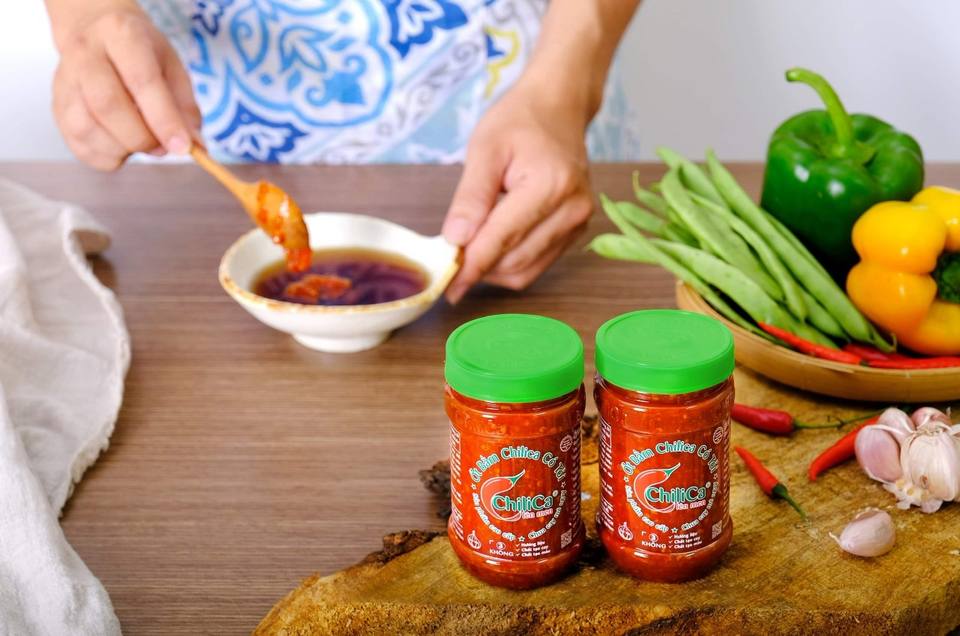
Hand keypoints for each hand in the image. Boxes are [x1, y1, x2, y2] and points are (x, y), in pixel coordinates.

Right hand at [48, 1, 200, 169]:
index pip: (141, 81)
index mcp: (120, 35)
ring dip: (122, 149)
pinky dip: (107, 156)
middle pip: (107, 106)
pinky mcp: (57, 106)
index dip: (163, 120)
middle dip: (141, 138)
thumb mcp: (172, 67)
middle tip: (162, 147)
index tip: (182, 147)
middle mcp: (85, 54)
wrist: (95, 32)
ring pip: (86, 128)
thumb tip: (194, 147)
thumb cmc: (140, 53)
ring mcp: (64, 81)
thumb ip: (184, 107)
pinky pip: (78, 144)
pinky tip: (121, 145)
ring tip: (141, 141)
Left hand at [441, 80, 594, 302]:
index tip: (445, 285)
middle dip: (478, 267)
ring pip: (526, 271)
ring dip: (493, 269)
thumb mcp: (485, 148)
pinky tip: (492, 245)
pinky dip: (510, 264)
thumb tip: (455, 241)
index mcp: (550, 185)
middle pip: (515, 261)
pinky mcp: (577, 231)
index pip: (502, 239)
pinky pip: (538, 264)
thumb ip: (470, 197)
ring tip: (469, 248)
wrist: (559, 107)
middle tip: (449, 261)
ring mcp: (579, 223)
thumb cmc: (520, 119)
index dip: (470, 266)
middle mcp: (572, 209)